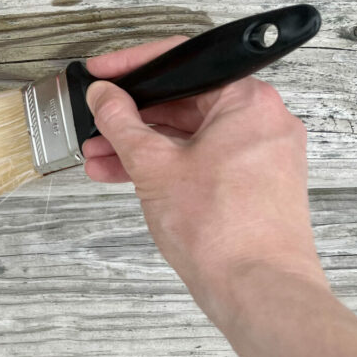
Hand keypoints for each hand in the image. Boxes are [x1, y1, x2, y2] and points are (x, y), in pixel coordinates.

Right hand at [81, 36, 327, 314]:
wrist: (259, 293)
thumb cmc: (223, 230)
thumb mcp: (153, 165)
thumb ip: (121, 122)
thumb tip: (103, 96)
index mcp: (248, 101)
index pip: (183, 63)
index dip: (133, 66)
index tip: (103, 72)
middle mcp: (262, 122)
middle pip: (184, 102)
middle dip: (131, 117)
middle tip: (95, 121)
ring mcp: (260, 156)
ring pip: (189, 136)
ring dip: (140, 145)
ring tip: (97, 157)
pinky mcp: (254, 185)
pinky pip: (201, 161)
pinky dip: (166, 166)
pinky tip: (123, 176)